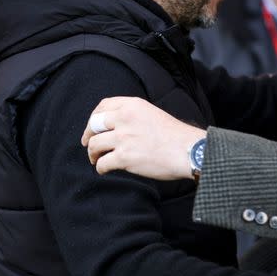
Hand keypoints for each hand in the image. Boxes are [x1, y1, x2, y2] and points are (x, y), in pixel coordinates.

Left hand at [81, 97, 205, 179]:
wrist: (188, 150)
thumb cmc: (174, 135)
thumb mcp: (152, 114)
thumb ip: (133, 115)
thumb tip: (113, 125)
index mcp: (133, 105)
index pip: (103, 105)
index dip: (94, 117)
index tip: (92, 127)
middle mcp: (125, 118)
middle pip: (94, 124)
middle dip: (88, 136)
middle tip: (89, 145)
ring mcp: (124, 138)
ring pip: (94, 145)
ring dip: (93, 154)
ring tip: (97, 160)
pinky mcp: (125, 157)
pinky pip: (102, 163)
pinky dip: (100, 168)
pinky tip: (104, 170)